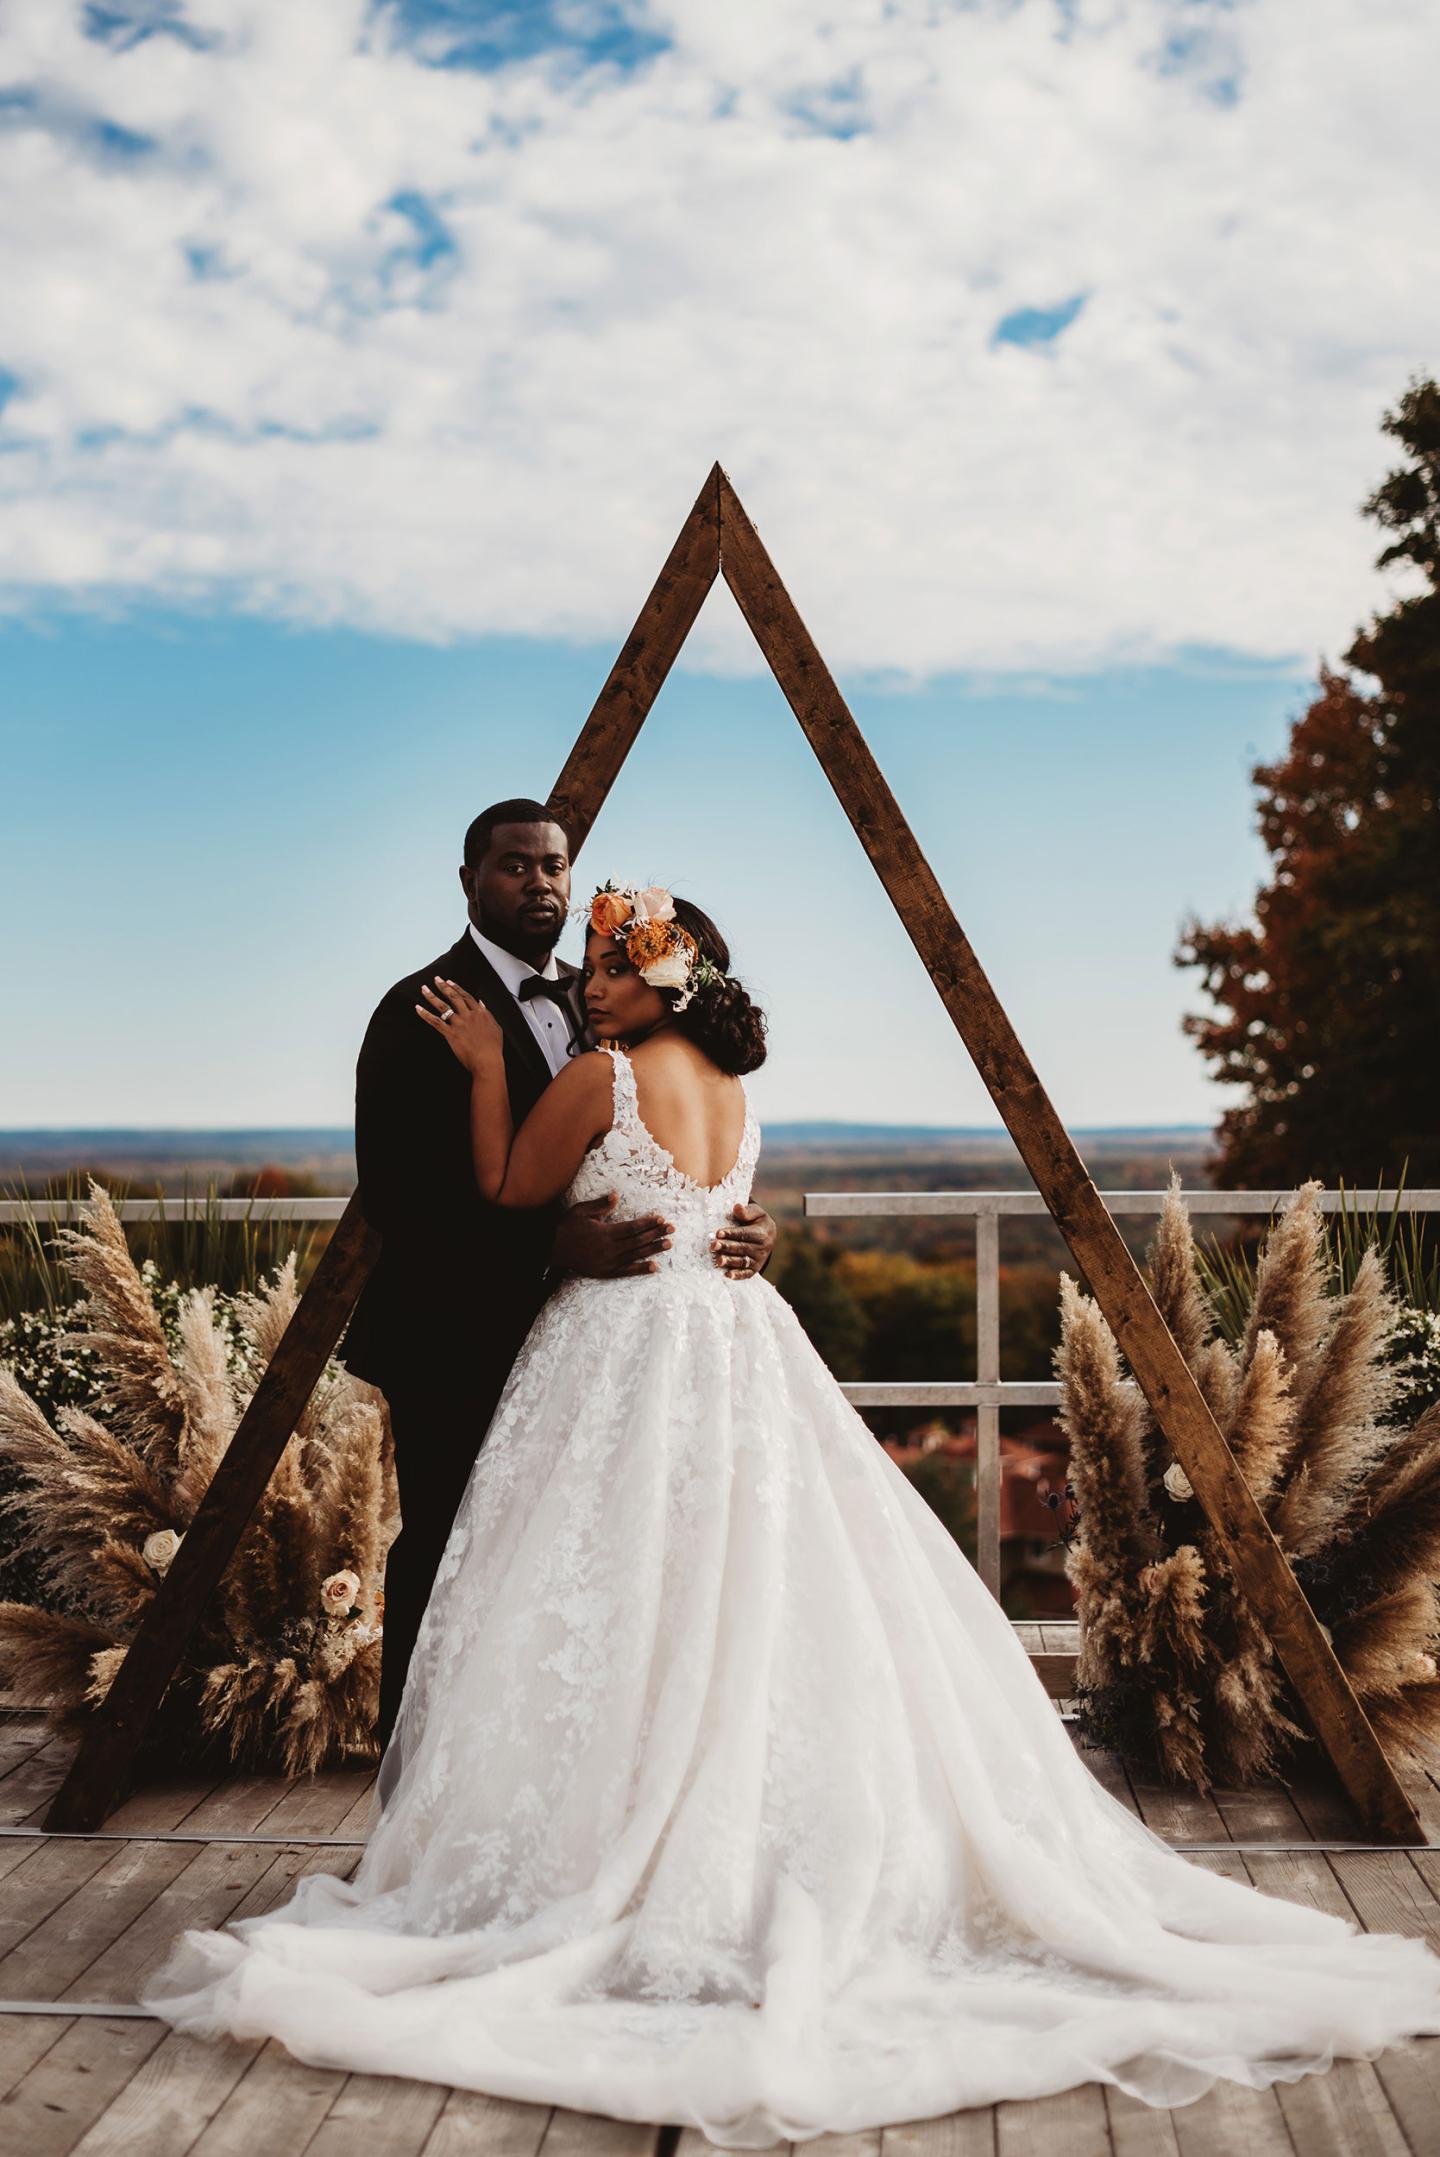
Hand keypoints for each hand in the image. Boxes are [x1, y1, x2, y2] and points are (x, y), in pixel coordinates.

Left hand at [415, 977, 503, 1072]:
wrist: (488, 1061)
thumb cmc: (493, 1048)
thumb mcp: (496, 1028)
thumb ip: (488, 1014)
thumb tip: (482, 1004)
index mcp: (480, 1013)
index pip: (466, 996)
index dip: (457, 987)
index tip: (450, 982)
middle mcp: (468, 1015)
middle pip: (454, 997)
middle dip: (443, 986)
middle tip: (436, 979)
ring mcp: (459, 1024)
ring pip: (443, 1006)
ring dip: (432, 996)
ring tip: (424, 989)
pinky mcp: (450, 1034)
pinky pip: (435, 1022)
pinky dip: (425, 1014)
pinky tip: (418, 1008)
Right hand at [552, 1194, 673, 1278]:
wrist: (552, 1250)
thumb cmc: (566, 1228)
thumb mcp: (581, 1211)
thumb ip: (600, 1205)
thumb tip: (616, 1195)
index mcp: (604, 1232)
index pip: (632, 1227)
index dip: (648, 1223)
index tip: (661, 1219)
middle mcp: (609, 1248)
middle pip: (638, 1241)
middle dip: (656, 1234)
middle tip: (672, 1230)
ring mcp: (607, 1262)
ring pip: (635, 1255)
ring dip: (653, 1250)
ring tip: (668, 1244)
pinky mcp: (604, 1272)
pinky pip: (626, 1271)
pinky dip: (641, 1269)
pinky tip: (654, 1267)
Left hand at [712, 1202, 775, 1279]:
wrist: (768, 1236)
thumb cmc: (757, 1221)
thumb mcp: (756, 1213)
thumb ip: (747, 1211)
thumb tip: (737, 1207)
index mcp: (762, 1233)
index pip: (745, 1233)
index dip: (731, 1233)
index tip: (718, 1233)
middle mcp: (762, 1248)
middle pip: (742, 1248)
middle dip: (727, 1247)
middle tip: (713, 1246)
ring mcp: (759, 1260)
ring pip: (743, 1261)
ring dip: (730, 1261)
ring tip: (718, 1260)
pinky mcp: (755, 1269)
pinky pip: (746, 1273)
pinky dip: (738, 1275)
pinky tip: (727, 1275)